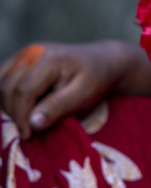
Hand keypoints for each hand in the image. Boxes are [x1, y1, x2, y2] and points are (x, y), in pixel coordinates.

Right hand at [0, 41, 150, 138]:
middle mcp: (33, 52)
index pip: (23, 91)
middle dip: (14, 112)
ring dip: (8, 103)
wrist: (103, 61)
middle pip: (7, 87)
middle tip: (29, 130)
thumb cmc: (96, 79)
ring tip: (27, 117)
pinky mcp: (22, 58)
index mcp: (49, 59)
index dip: (21, 117)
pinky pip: (3, 77)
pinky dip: (7, 94)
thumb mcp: (83, 95)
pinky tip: (22, 106)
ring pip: (1, 82)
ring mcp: (26, 53)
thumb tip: (32, 123)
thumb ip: (58, 107)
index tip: (29, 135)